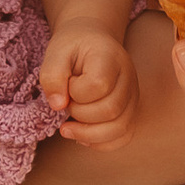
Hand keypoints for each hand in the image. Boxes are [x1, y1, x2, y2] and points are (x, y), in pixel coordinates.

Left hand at [39, 19, 137, 148]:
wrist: (92, 41)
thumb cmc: (73, 47)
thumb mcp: (56, 52)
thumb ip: (52, 75)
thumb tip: (58, 105)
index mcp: (110, 57)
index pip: (98, 85)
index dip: (76, 92)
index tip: (67, 83)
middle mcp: (128, 77)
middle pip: (111, 110)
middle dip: (80, 114)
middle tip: (67, 103)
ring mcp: (132, 96)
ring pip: (120, 128)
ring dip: (88, 134)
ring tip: (67, 128)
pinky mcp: (130, 111)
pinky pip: (123, 136)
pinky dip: (101, 142)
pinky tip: (82, 135)